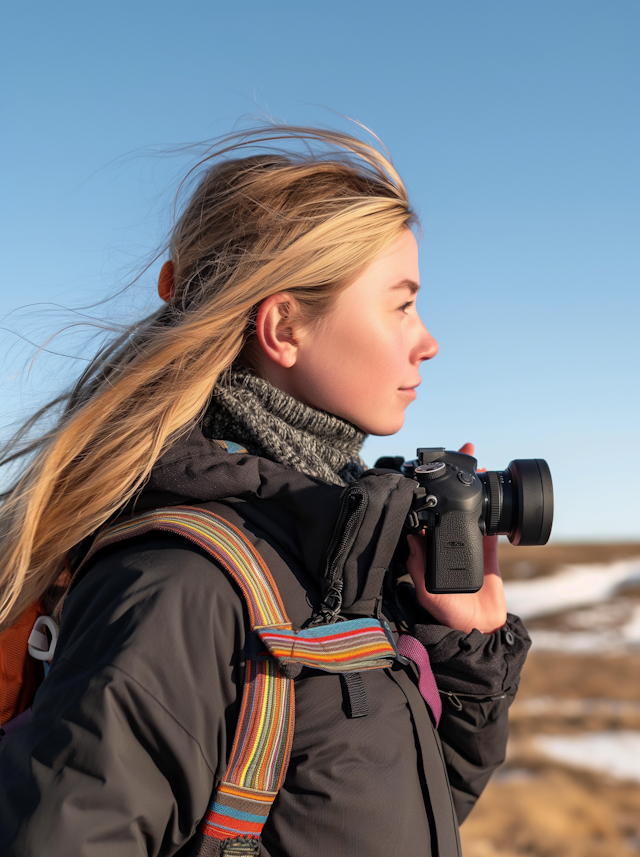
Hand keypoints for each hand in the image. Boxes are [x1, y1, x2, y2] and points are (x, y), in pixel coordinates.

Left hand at [406, 443, 506, 634]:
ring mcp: (468, 545)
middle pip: (451, 504)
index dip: (429, 491)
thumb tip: (412, 537)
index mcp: (429, 548)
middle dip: (456, 480)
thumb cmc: (447, 614)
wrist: (479, 631)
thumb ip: (419, 566)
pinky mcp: (488, 551)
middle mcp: (446, 542)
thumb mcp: (427, 590)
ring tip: (479, 465)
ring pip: (471, 509)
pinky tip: (494, 492)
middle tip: (464, 453)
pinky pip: (491, 526)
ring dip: (476, 488)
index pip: (428, 513)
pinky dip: (493, 510)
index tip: (431, 470)